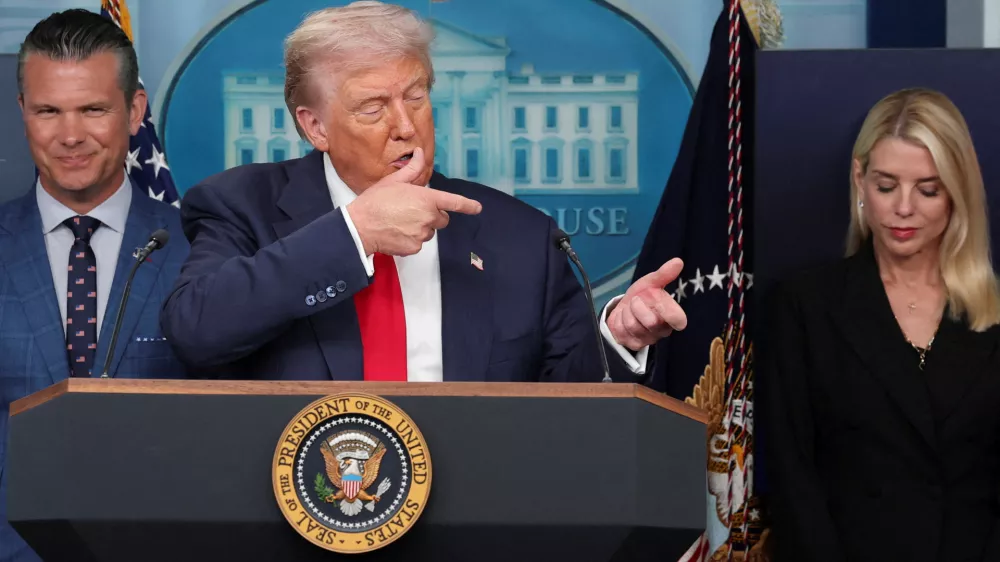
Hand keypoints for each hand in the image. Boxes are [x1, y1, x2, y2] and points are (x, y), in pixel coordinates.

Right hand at [346, 147, 482, 255]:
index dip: (468, 205)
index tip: (477, 208)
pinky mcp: (414, 248)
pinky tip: (396, 232)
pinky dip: (410, 239)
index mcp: (426, 199)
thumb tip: (420, 153)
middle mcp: (428, 217)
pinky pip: (418, 243)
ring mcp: (422, 234)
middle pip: (442, 219)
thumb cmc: (375, 202)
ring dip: (421, 227)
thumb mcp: (394, 181)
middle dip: (433, 215)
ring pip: (429, 231)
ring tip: (400, 221)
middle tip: (413, 211)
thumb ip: (412, 169)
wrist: (359, 226)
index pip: (454, 202)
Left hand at [607, 258, 687, 350]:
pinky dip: (618, 320)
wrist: (624, 308)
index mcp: (672, 317)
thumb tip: (678, 261)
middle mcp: (662, 331)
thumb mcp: (651, 283)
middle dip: (638, 305)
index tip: (657, 299)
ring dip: (626, 312)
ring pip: (633, 325)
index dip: (668, 311)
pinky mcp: (633, 344)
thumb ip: (664, 274)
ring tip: (630, 309)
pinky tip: (624, 318)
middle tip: (637, 301)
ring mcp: (647, 340)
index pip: (678, 320)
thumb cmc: (643, 296)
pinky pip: (621, 330)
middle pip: (651, 321)